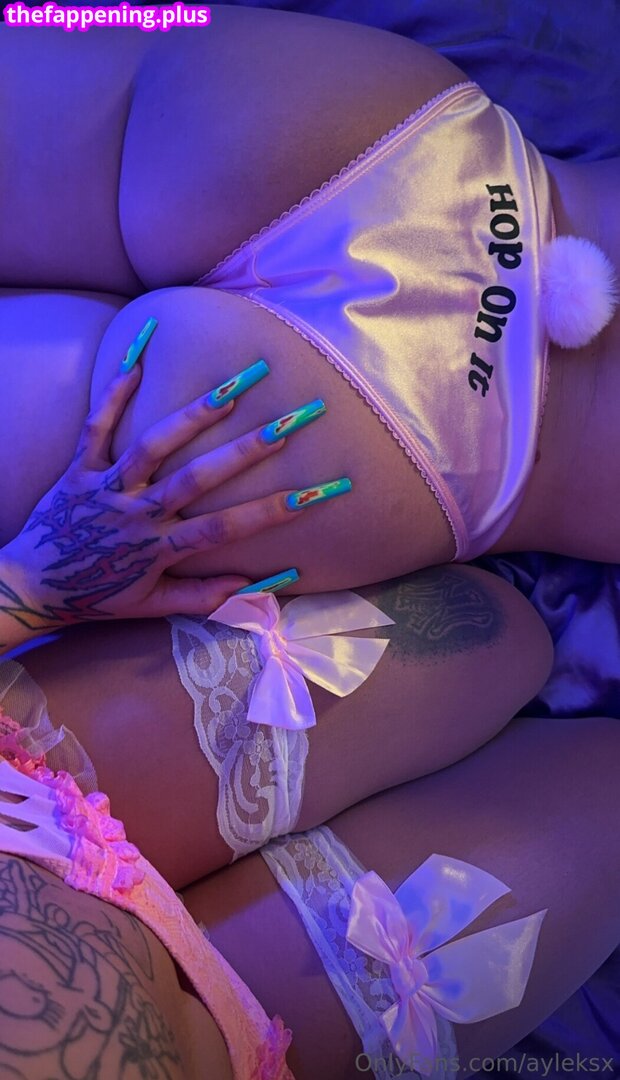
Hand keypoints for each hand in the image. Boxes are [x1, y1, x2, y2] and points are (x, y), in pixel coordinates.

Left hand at [0, 362, 292, 632]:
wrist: (30, 587)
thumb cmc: (96, 596)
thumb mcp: (150, 608)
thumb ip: (202, 598)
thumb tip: (255, 586)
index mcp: (157, 549)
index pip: (224, 529)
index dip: (270, 512)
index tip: (313, 493)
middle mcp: (135, 514)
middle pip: (197, 478)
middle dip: (248, 450)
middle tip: (289, 420)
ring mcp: (105, 487)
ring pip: (152, 446)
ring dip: (194, 415)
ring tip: (232, 385)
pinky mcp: (77, 469)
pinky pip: (95, 427)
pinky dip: (113, 394)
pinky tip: (137, 362)